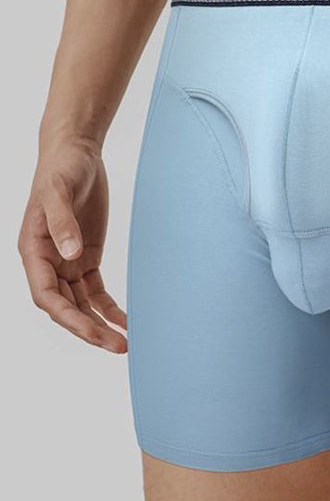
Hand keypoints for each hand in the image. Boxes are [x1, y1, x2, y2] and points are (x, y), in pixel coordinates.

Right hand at [19, 139, 126, 352]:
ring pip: (81, 305)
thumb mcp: (58, 191)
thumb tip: (69, 255)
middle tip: (117, 347)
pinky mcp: (86, 260)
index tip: (92, 332)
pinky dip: (110, 309)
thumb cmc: (61, 168)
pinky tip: (126, 323)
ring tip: (125, 344)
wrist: (75, 153)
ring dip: (100, 325)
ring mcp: (67, 263)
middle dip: (88, 330)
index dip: (68, 317)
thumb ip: (61, 223)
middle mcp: (47, 263)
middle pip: (66, 308)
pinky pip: (96, 293)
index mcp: (33, 251)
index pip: (47, 296)